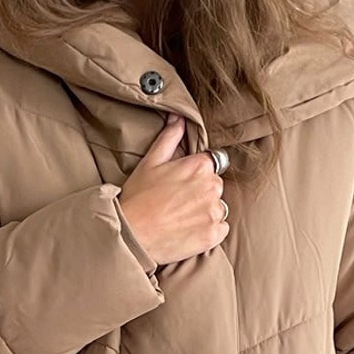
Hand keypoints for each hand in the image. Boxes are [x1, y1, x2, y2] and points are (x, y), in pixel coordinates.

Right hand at [117, 113, 228, 266]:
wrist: (131, 235)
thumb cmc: (138, 198)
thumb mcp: (150, 162)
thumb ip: (170, 138)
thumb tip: (179, 118)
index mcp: (200, 166)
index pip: (211, 164)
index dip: (194, 174)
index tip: (181, 184)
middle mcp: (212, 187)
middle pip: (215, 186)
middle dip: (201, 192)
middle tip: (177, 203)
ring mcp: (214, 212)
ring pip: (219, 208)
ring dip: (206, 212)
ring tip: (181, 218)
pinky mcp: (214, 234)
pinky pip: (221, 229)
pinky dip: (209, 230)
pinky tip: (188, 230)